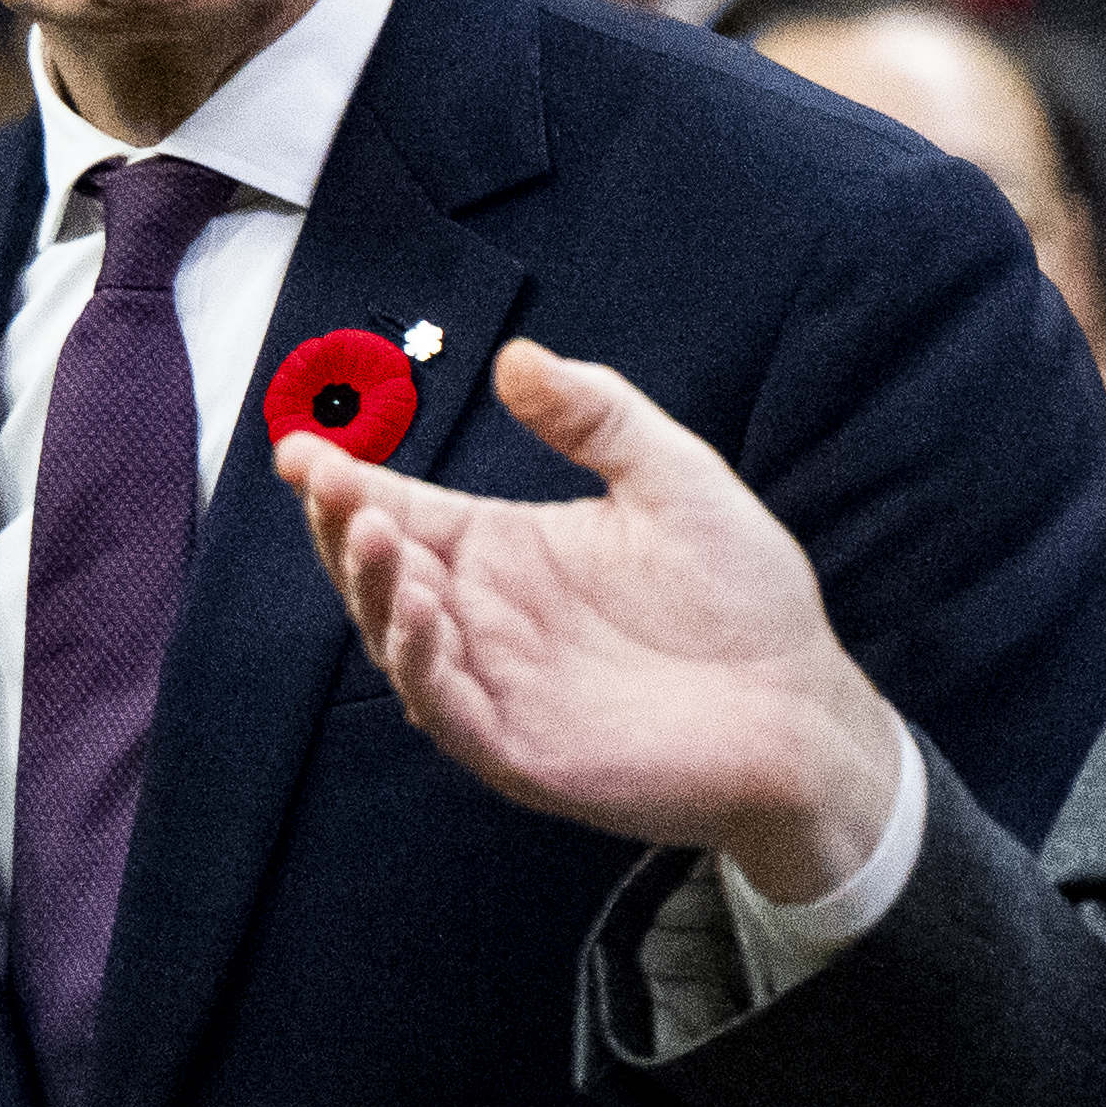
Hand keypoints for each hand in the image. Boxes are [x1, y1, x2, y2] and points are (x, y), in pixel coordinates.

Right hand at [278, 339, 907, 899]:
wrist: (804, 708)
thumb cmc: (743, 596)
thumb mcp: (674, 476)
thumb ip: (597, 415)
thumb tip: (516, 357)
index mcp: (505, 551)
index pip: (404, 508)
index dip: (346, 481)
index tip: (301, 448)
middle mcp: (485, 617)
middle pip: (382, 571)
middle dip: (345, 526)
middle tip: (329, 480)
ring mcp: (496, 686)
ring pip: (399, 638)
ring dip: (374, 586)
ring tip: (372, 529)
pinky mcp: (519, 750)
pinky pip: (449, 708)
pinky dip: (424, 664)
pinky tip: (424, 613)